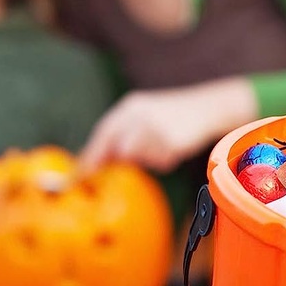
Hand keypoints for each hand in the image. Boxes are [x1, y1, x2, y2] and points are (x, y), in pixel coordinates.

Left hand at [79, 77, 257, 173]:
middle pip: (117, 149)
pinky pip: (160, 161)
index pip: (102, 135)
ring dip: (149, 159)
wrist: (209, 107)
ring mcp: (155, 127)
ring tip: (164, 147)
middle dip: (117, 163)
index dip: (89, 158)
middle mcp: (139, 114)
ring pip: (138, 158)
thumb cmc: (174, 116)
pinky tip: (176, 146)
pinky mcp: (171, 140)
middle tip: (115, 175)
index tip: (76, 179)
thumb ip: (122, 133)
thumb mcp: (145, 115)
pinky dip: (166, 160)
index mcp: (130, 106)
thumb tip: (94, 161)